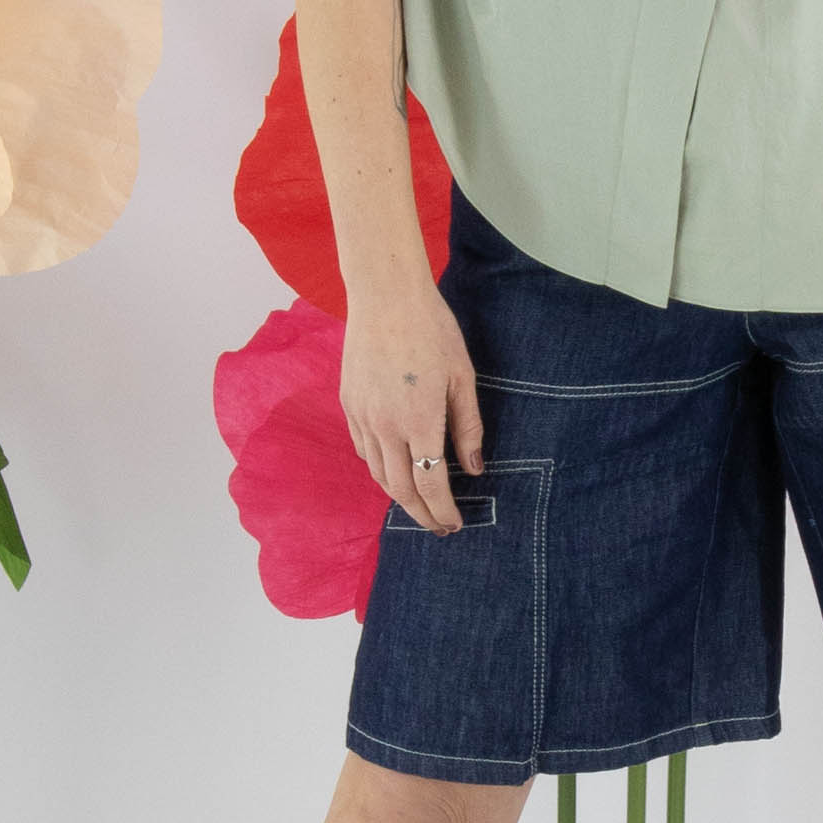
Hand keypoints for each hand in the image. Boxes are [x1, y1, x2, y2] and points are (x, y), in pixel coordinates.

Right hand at [340, 274, 486, 533]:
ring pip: (378, 474)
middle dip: (421, 514)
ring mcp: (362, 416)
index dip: (442, 511)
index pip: (430, 485)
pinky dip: (380, 469)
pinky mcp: (349, 404)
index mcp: (420, 420)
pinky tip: (395, 468)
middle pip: (400, 489)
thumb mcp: (462, 377)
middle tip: (438, 526)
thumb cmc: (432, 330)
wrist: (385, 296)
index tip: (454, 525)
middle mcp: (386, 426)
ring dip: (399, 496)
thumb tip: (474, 469)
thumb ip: (467, 427)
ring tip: (419, 504)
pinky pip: (364, 450)